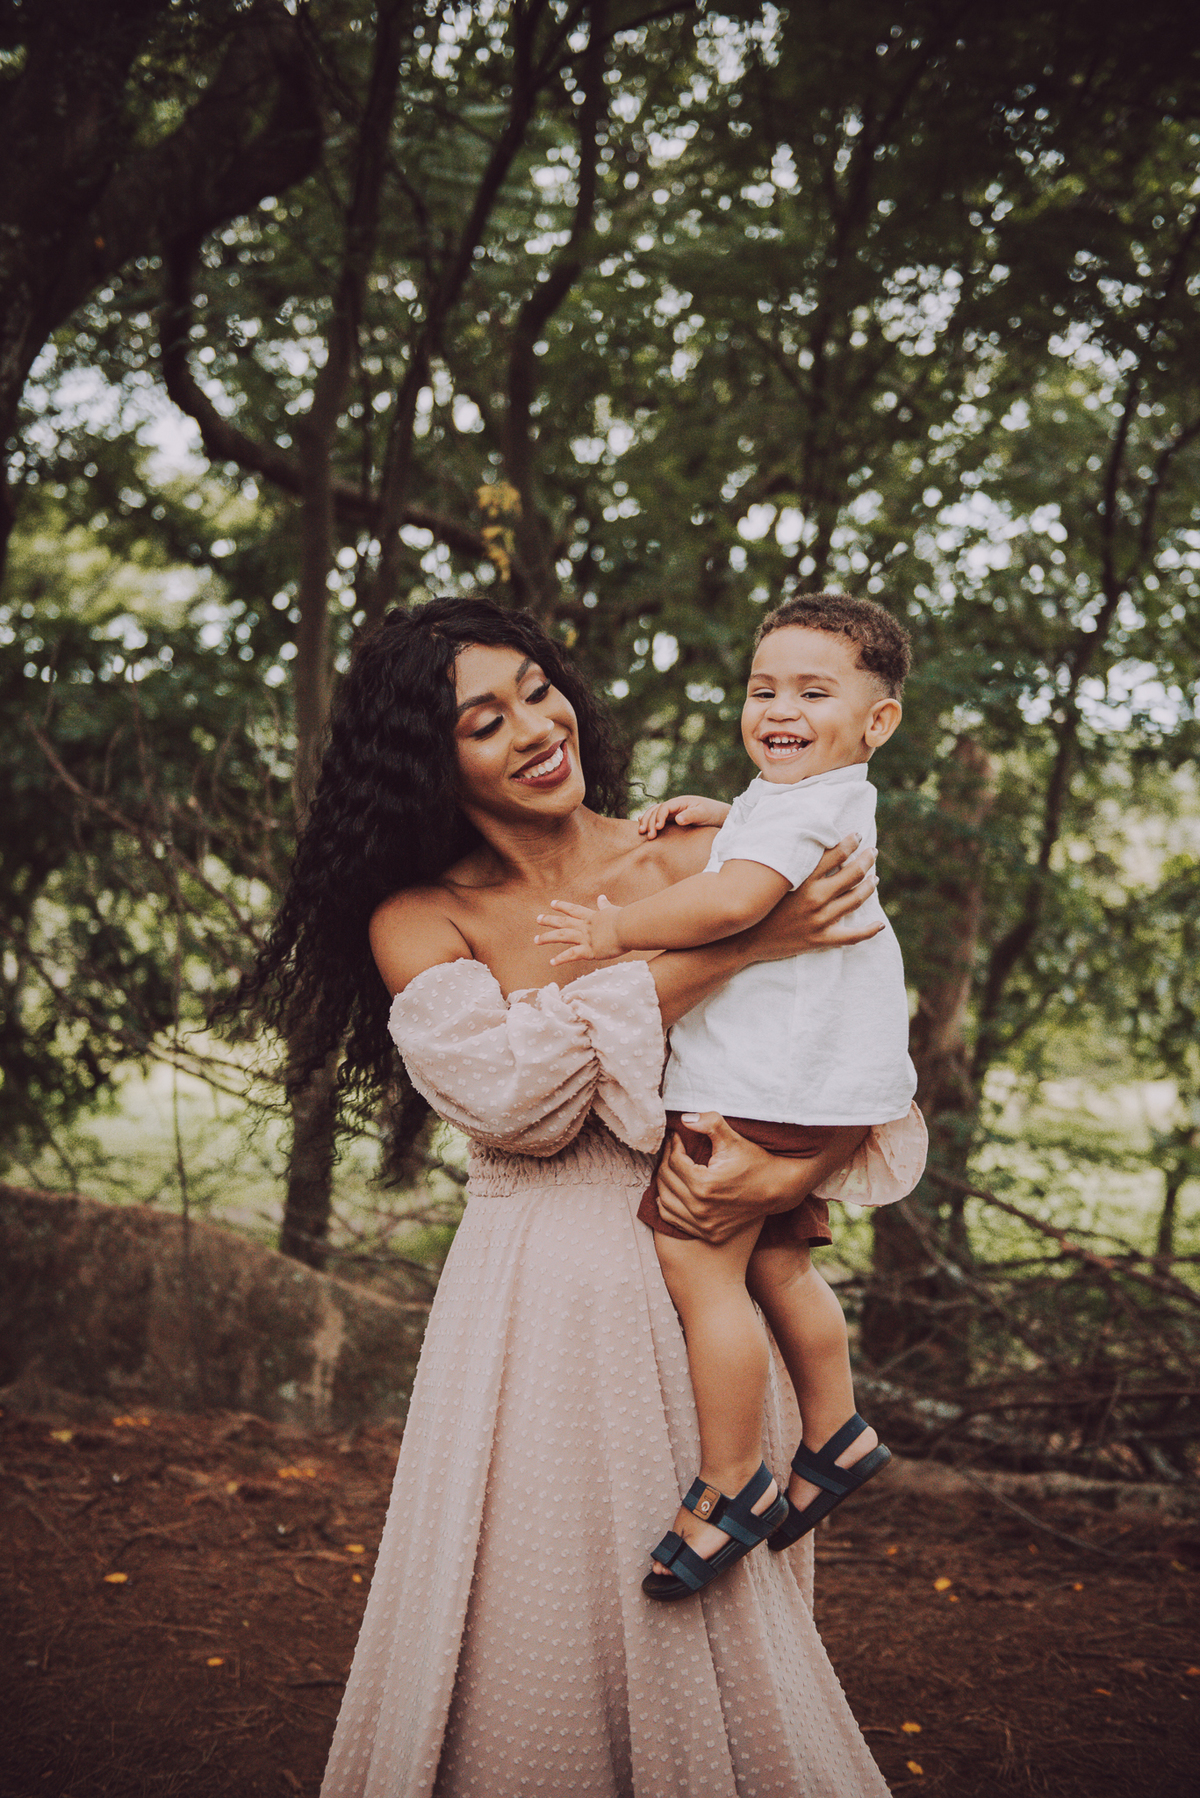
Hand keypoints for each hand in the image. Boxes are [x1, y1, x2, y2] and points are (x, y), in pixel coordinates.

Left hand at [534, 894, 622, 964]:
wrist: (630, 927)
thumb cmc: (627, 919)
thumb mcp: (613, 910)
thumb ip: (605, 905)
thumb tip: (602, 897)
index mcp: (592, 917)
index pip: (574, 910)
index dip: (563, 906)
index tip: (552, 904)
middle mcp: (586, 926)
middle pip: (564, 922)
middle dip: (550, 920)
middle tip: (538, 919)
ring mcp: (586, 938)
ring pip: (562, 936)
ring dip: (548, 938)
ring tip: (536, 940)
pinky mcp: (589, 951)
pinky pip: (571, 955)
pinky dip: (561, 959)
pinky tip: (552, 962)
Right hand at [636, 795, 730, 837]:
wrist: (718, 816)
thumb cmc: (712, 813)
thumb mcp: (703, 813)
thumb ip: (691, 815)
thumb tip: (677, 819)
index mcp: (680, 802)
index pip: (664, 807)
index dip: (659, 816)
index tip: (659, 828)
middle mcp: (674, 806)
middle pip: (656, 810)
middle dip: (650, 821)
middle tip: (649, 835)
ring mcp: (672, 812)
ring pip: (654, 814)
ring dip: (647, 822)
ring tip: (641, 832)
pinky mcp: (672, 819)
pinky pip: (658, 818)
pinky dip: (650, 821)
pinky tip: (642, 825)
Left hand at [653, 1114, 809, 1242]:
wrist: (777, 1189)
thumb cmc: (756, 1162)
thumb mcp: (734, 1139)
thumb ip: (709, 1124)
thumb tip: (684, 1119)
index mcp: (704, 1185)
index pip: (674, 1162)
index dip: (673, 1146)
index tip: (677, 1138)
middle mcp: (701, 1209)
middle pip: (666, 1180)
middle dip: (666, 1160)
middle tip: (672, 1149)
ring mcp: (704, 1225)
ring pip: (665, 1201)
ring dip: (664, 1182)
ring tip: (671, 1167)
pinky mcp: (708, 1233)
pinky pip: (673, 1220)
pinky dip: (668, 1205)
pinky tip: (672, 1191)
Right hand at [744, 833, 880, 962]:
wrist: (741, 940)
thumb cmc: (752, 904)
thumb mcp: (768, 877)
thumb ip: (784, 859)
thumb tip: (794, 839)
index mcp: (803, 879)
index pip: (835, 855)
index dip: (850, 842)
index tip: (857, 835)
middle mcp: (815, 898)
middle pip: (852, 875)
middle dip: (866, 860)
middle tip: (873, 852)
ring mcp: (820, 920)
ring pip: (856, 900)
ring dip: (869, 887)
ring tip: (874, 878)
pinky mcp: (820, 939)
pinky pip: (852, 936)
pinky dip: (868, 931)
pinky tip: (879, 924)